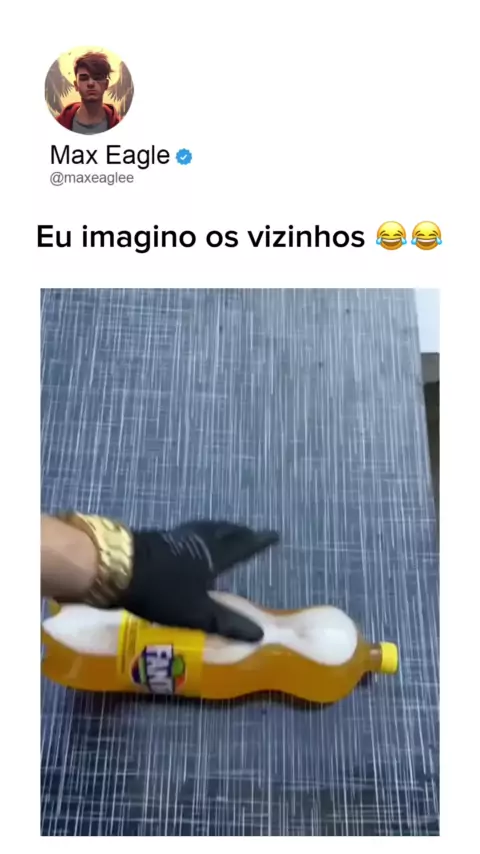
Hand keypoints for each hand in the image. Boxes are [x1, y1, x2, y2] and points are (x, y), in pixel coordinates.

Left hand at [117, 520, 278, 641]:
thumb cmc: (162, 590)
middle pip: (222, 531)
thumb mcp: (197, 612)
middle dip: (237, 532)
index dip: (258, 542)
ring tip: (222, 533)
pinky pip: (186, 534)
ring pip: (203, 529)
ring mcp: (175, 537)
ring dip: (216, 530)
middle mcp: (197, 541)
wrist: (116, 568)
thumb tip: (259, 634)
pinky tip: (187, 543)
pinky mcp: (156, 539)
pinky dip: (195, 536)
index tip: (274, 534)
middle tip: (247, 532)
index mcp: (212, 555)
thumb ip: (226, 623)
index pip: (242, 546)